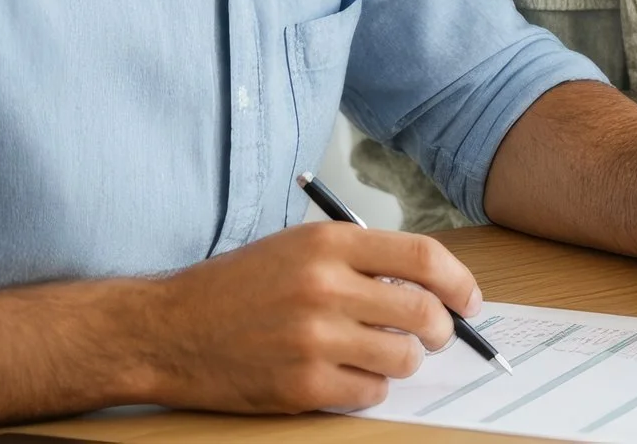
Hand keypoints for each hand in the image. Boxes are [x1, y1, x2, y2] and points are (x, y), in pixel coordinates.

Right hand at [129, 221, 482, 412]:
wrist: (166, 329)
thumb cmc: (235, 288)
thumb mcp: (297, 248)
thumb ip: (360, 260)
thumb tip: (429, 286)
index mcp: (328, 244)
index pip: (424, 256)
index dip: (459, 282)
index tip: (469, 300)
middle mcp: (325, 287)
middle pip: (424, 311)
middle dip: (442, 329)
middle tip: (435, 335)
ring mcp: (313, 339)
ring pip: (403, 357)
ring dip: (404, 361)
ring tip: (381, 354)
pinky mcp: (301, 385)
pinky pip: (370, 393)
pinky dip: (369, 388)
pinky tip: (346, 376)